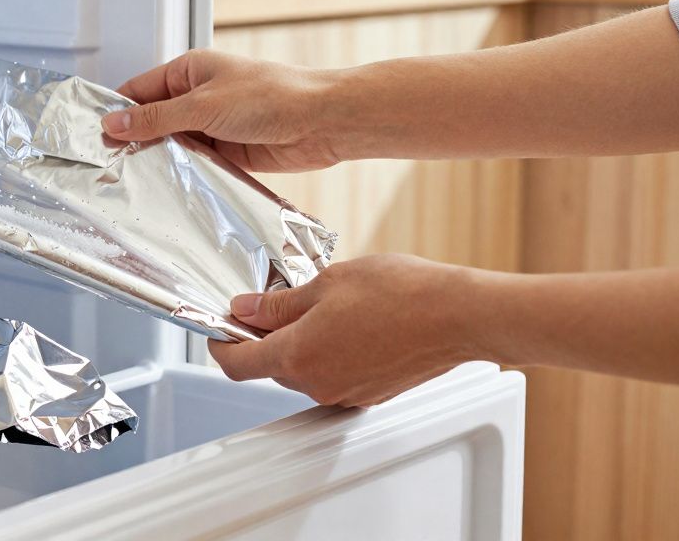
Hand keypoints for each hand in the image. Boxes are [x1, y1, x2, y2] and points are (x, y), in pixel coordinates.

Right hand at [101, 50, 342, 172]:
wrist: (322, 122)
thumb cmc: (273, 96)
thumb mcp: (202, 105)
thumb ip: (155, 118)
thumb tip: (113, 123)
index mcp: (189, 71)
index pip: (139, 90)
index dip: (116, 112)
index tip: (94, 136)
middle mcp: (199, 97)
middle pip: (153, 121)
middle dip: (135, 141)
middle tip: (107, 165)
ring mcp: (213, 126)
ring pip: (173, 146)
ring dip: (160, 161)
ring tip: (132, 182)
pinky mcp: (227, 153)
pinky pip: (195, 165)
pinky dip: (183, 176)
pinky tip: (167, 189)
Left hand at [207, 254, 478, 406]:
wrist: (459, 316)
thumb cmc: (401, 294)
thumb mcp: (325, 283)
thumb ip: (277, 302)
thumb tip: (245, 310)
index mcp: (298, 356)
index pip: (237, 364)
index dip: (220, 344)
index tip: (219, 328)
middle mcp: (318, 384)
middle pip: (269, 366)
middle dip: (265, 336)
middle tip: (274, 302)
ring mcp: (345, 393)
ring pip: (303, 370)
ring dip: (300, 343)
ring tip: (323, 307)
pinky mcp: (369, 393)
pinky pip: (333, 375)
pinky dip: (329, 352)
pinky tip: (349, 324)